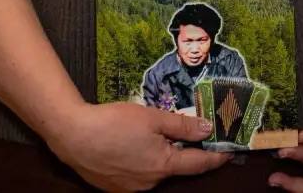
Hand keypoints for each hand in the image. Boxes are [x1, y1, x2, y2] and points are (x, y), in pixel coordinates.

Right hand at [48, 102, 229, 191]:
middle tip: (185, 132)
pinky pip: (137, 175)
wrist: (72, 136)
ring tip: (147, 134)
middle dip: (183, 151)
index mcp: (163, 165)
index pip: (199, 164)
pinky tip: (130, 145)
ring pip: (155, 171)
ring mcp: (131, 189)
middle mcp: (150, 183)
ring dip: (159, 155)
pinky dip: (141, 161)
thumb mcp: (152, 117)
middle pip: (176, 166)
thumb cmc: (113, 123)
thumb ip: (182, 125)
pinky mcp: (115, 188)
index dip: (216, 157)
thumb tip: (207, 129)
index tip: (229, 151)